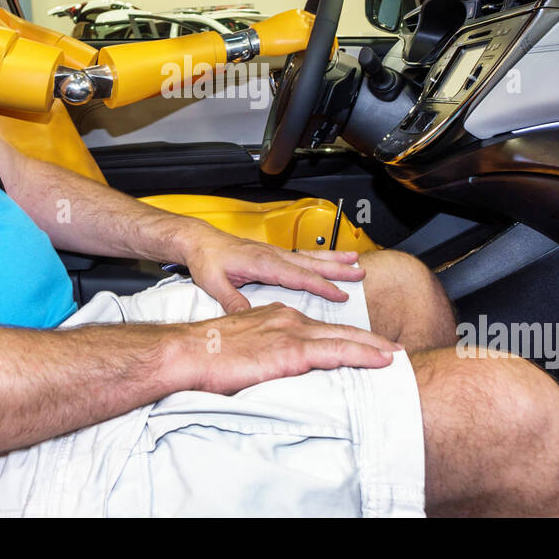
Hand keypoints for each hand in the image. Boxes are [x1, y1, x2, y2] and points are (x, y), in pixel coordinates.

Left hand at [179, 225, 364, 313]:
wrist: (198, 241)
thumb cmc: (205, 259)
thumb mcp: (214, 283)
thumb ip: (232, 300)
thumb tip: (248, 318)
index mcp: (262, 262)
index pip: (298, 276)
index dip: (320, 286)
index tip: (340, 294)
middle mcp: (272, 255)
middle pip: (311, 263)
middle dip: (337, 269)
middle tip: (360, 273)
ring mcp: (273, 253)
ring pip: (309, 256)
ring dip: (333, 259)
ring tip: (355, 261)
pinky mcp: (272, 254)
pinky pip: (301, 255)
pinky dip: (319, 258)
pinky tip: (329, 261)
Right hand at [180, 302, 400, 394]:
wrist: (187, 352)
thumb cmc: (206, 355)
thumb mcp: (243, 349)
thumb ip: (265, 355)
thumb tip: (276, 372)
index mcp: (276, 317)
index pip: (319, 327)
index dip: (345, 336)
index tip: (364, 345)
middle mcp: (287, 318)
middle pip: (338, 329)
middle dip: (369, 340)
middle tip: (392, 349)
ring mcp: (291, 332)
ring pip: (343, 338)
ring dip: (373, 347)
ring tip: (394, 356)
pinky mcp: (290, 350)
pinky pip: (336, 351)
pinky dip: (362, 354)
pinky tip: (379, 361)